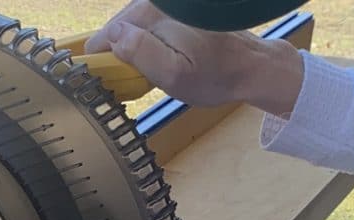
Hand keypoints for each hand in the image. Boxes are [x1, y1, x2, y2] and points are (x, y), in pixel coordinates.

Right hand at [85, 0, 303, 114]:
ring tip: (140, 68)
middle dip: (116, 50)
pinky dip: (144, 39)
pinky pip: (146, 22)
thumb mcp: (173, 75)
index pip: (107, 33)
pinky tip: (154, 54)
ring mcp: (169, 2)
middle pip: (118, 26)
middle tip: (128, 77)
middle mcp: (159, 2)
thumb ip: (141, 52)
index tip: (108, 78)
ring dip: (130, 46)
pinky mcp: (177, 7)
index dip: (102, 56)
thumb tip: (114, 35)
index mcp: (153, 15)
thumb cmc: (213, 77)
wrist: (251, 66)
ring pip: (131, 24)